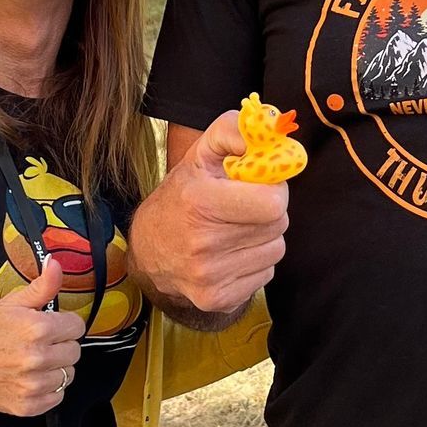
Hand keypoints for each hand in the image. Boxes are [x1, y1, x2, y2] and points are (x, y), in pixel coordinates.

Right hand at [0, 257, 86, 413]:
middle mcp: (37, 358)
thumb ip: (42, 286)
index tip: (52, 326)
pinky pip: (58, 396)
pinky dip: (48, 389)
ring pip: (68, 375)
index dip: (65, 324)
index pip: (77, 326)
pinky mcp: (29, 405)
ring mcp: (33, 384)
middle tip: (40, 343)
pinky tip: (31, 377)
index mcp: (37, 329)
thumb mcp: (12, 303)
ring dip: (55, 368)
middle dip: (61, 345)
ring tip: (35, 360)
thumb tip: (56, 265)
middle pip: (75, 351)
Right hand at [128, 109, 289, 319]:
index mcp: (199, 201)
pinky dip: (255, 262)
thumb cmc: (182, 195)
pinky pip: (266, 274)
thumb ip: (236, 131)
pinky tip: (230, 253)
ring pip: (276, 250)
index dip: (272, 188)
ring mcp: (210, 276)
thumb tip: (274, 128)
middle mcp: (203, 243)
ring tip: (234, 229)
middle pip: (278, 225)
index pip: (273, 203)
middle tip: (242, 206)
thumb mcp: (201, 154)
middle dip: (267, 211)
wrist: (148, 250)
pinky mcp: (218, 299)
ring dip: (263, 237)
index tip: (256, 184)